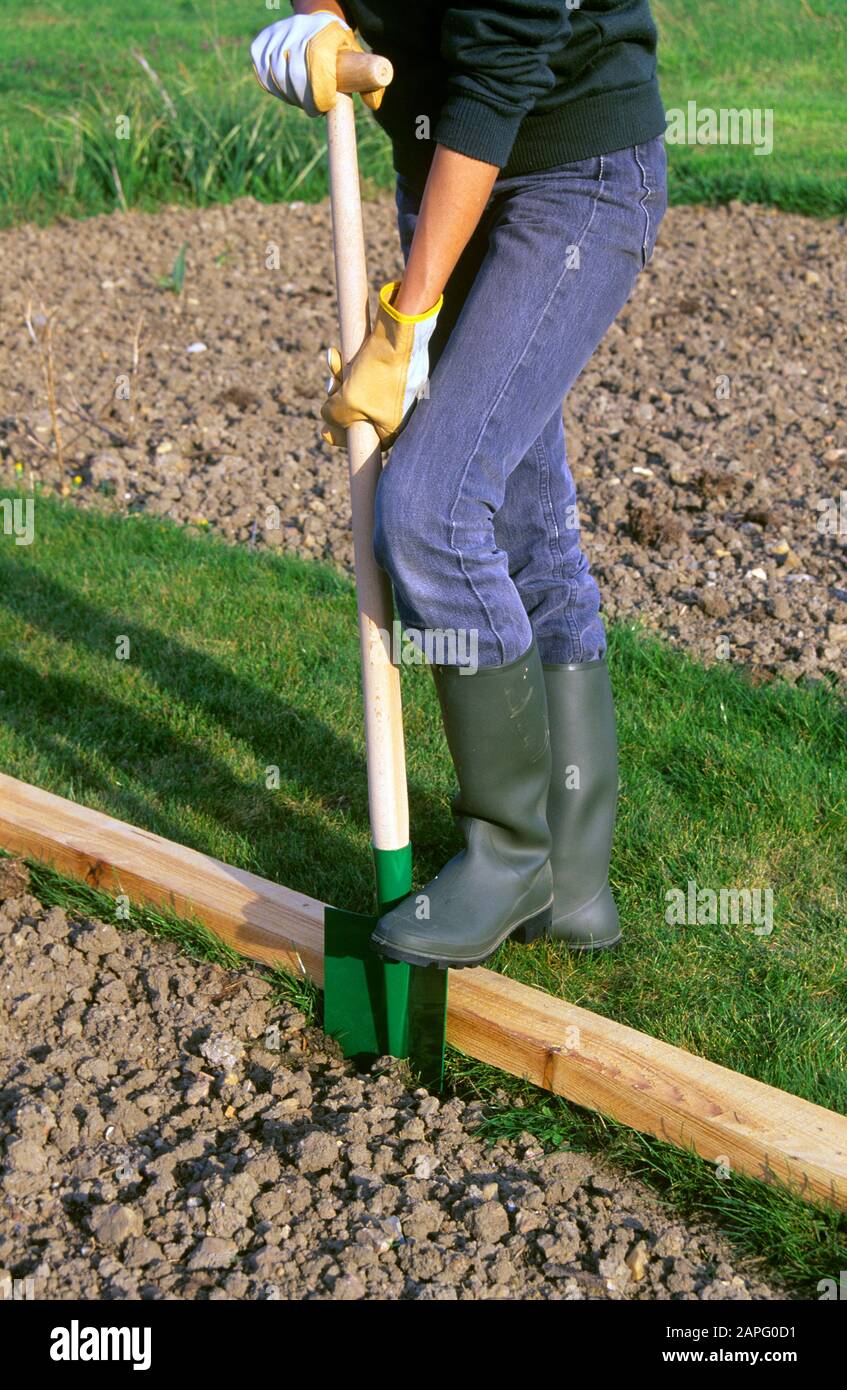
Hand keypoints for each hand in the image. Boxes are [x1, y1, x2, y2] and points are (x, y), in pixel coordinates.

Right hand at [251, 12, 383, 116]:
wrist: (316, 25)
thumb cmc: (340, 51)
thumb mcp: (358, 62)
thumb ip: (370, 85)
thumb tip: (371, 105)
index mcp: (325, 32)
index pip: (317, 67)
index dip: (320, 94)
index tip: (326, 106)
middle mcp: (298, 28)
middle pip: (295, 74)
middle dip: (305, 100)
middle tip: (314, 109)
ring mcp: (277, 34)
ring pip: (277, 75)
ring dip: (289, 96)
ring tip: (302, 100)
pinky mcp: (262, 42)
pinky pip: (262, 73)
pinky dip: (273, 88)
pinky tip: (286, 90)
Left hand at [321, 281, 441, 448]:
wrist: (400, 333)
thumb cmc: (377, 373)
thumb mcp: (348, 402)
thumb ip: (334, 415)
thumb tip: (328, 415)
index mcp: (393, 427)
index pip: (363, 440)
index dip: (341, 433)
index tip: (325, 429)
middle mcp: (399, 411)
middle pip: (359, 412)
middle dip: (339, 398)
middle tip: (331, 385)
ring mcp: (399, 390)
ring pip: (361, 390)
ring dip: (342, 378)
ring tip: (334, 361)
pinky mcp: (397, 370)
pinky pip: (369, 374)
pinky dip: (353, 367)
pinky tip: (340, 355)